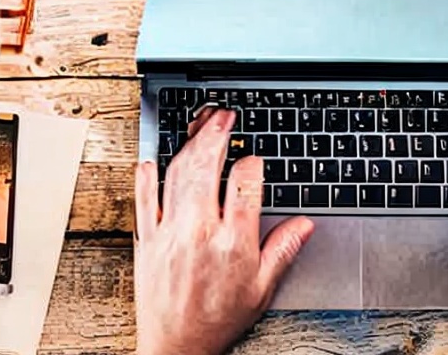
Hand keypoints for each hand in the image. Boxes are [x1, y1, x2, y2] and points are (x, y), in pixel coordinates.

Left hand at [134, 108, 314, 354]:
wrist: (176, 349)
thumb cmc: (218, 321)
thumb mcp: (262, 290)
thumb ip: (283, 251)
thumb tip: (304, 224)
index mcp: (233, 243)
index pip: (244, 184)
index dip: (252, 164)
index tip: (254, 159)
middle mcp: (199, 233)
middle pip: (206, 168)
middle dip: (217, 134)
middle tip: (225, 116)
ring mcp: (169, 234)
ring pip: (177, 176)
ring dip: (189, 144)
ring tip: (201, 125)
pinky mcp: (146, 241)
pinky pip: (143, 200)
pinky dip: (146, 176)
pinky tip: (154, 158)